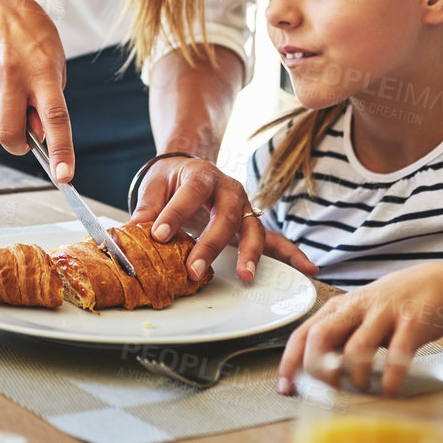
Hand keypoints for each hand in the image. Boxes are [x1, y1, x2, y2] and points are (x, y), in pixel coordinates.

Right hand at [0, 0, 72, 181]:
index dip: (61, 150)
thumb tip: (37, 137)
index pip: (55, 118)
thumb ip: (48, 103)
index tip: (64, 175)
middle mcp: (13, 73)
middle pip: (8, 133)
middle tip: (25, 135)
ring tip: (10, 95)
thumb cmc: (33, 41)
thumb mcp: (54, 66)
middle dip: (17, 144)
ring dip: (1, 122)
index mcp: (44, 73)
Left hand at [131, 157, 318, 284]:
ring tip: (245, 276)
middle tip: (194, 269)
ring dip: (250, 254)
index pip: (191, 192)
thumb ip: (147, 207)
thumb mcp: (154, 185)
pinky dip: (292, 255)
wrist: (190, 167)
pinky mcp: (252, 224)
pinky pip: (276, 240)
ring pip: (253, 229)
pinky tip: (309, 269)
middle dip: (211, 244)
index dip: (175, 213)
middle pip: (225, 215)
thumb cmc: (172, 179)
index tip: (159, 235)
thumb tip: (133, 232)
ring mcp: (244, 207)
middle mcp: (229, 189)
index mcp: (201, 175)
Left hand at [276, 262, 442, 396]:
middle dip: (318, 369)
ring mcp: (383, 314)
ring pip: (356, 348)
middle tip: (328, 389)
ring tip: (364, 388)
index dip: (290, 362)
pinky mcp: (412, 322)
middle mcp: (356, 308)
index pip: (303, 333)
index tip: (286, 387)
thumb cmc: (391, 306)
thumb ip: (339, 339)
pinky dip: (391, 377)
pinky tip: (391, 389)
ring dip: (356, 376)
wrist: (437, 282)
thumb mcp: (358, 316)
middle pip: (321, 337)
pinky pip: (397, 354)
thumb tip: (315, 373)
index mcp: (338, 308)